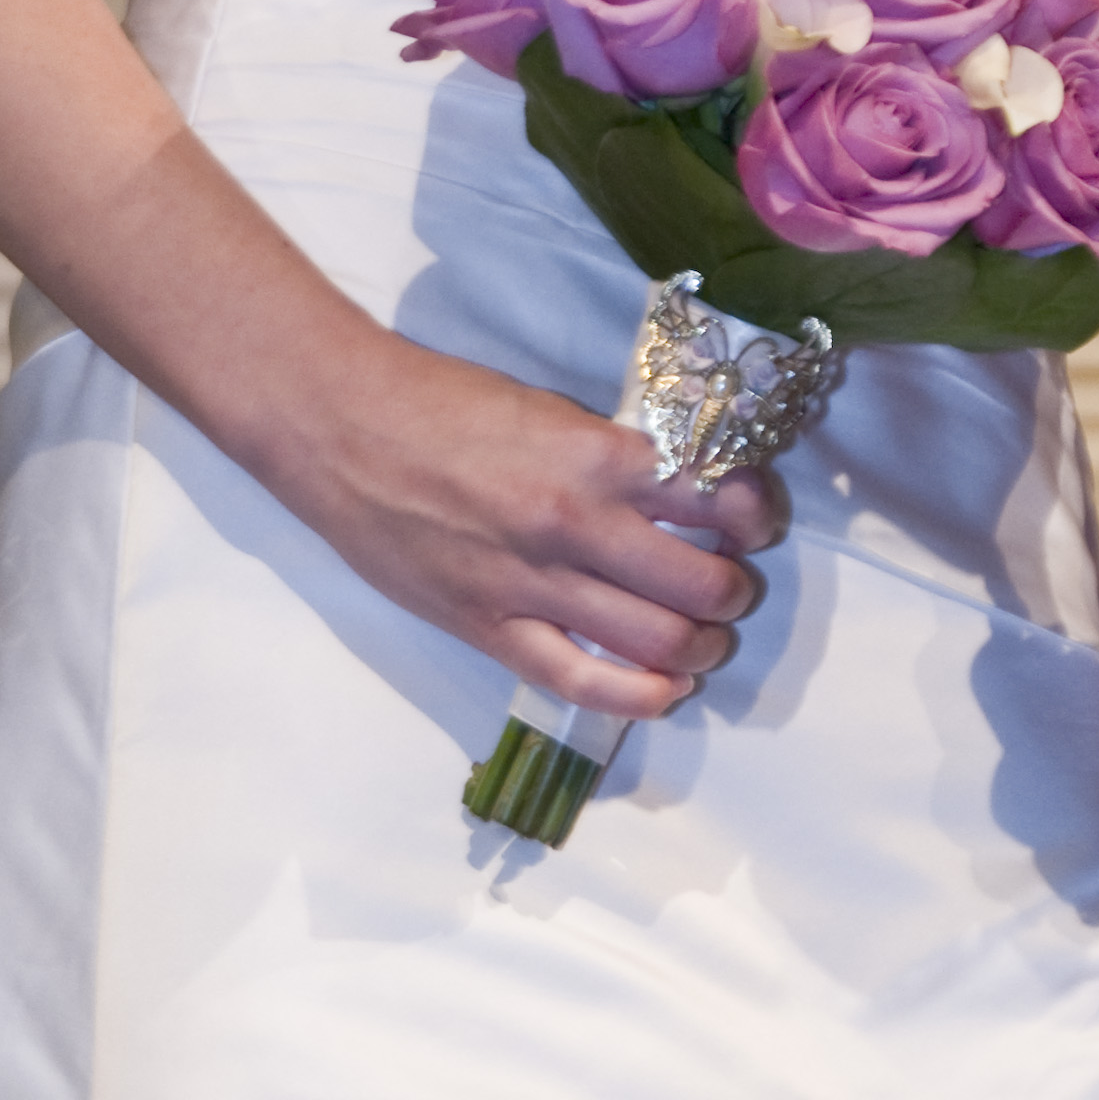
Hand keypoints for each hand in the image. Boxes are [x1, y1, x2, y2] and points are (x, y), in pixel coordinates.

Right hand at [268, 325, 790, 723]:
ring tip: (706, 635)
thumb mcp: (550, 409)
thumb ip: (614, 454)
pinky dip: (639, 696)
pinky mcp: (490, 629)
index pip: (714, 496)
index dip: (753, 513)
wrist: (344, 428)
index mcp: (598, 456)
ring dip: (701, 644)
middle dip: (733, 589)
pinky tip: (665, 689)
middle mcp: (577, 525)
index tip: (755, 519)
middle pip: (699, 581)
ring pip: (655, 640)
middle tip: (732, 583)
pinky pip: (582, 682)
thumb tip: (680, 487)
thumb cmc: (444, 403)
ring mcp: (533, 585)